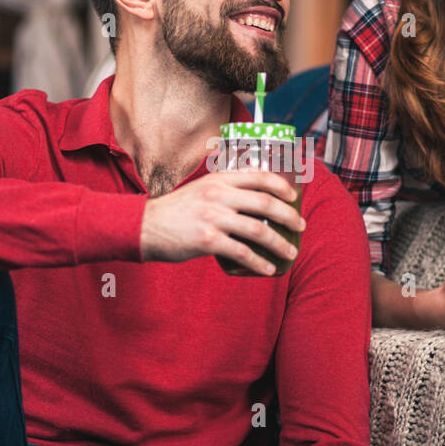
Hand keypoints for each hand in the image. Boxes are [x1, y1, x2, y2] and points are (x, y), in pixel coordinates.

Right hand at [139, 170, 304, 274]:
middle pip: (265, 203)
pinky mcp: (207, 241)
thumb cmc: (176, 211)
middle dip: (288, 216)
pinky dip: (259, 263)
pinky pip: (242, 253)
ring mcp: (213, 217)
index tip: (294, 197)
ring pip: (258, 229)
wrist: (144, 227)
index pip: (259, 176)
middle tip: (300, 226)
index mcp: (219, 179)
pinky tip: (268, 269)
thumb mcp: (200, 189)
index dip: (282, 185)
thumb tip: (254, 197)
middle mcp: (218, 194)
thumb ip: (224, 189)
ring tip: (290, 252)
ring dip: (279, 243)